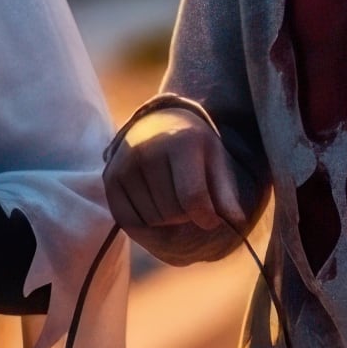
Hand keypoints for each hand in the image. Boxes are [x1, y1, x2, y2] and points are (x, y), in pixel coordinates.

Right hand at [105, 107, 249, 263]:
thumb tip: (236, 223)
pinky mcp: (110, 178)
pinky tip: (154, 205)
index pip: (192, 198)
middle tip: (190, 202)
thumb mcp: (215, 162)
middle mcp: (147, 150)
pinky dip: (145, 223)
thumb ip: (225, 194)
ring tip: (172, 198)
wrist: (158, 124)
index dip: (206, 218)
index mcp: (180, 142)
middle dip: (186, 216)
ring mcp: (124, 164)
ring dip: (166, 221)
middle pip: (171, 212)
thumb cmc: (193, 148)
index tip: (211, 221)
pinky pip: (128, 220)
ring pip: (151, 220)